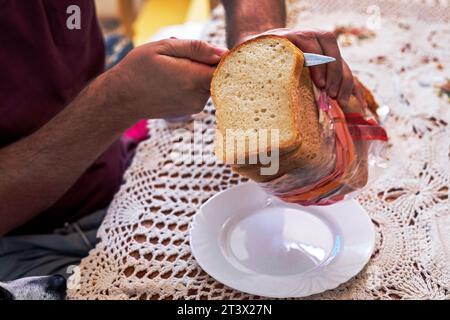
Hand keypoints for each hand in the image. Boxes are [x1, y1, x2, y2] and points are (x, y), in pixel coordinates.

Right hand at [110, 39, 227, 119]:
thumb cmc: (139, 69)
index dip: (221, 57)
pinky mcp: (192, 110)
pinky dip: (192, 83)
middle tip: (181, 59)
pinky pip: (201, 91)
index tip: (207, 51)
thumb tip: (222, 53)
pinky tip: (173, 81)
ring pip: (209, 82)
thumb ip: (196, 48)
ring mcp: (196, 106)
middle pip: (218, 75)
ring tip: (173, 70)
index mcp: (193, 79)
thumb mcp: (164, 47)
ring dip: (197, 73)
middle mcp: (198, 97)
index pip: (225, 68)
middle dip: (205, 63)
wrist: (122, 99)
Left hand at [236, 28, 353, 106]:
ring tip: (340, 98)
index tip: (319, 84)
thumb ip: (238, 71)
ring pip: (335, 52)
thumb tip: (223, 91)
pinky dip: (345, 78)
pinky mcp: (318, 56)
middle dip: (333, 70)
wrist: (253, 45)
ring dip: (342, 75)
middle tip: (331, 94)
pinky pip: (338, 62)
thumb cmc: (245, 58)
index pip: (305, 41)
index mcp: (281, 38)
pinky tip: (347, 95)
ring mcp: (311, 45)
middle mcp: (299, 36)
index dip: (316, 61)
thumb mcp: (240, 62)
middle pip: (326, 44)